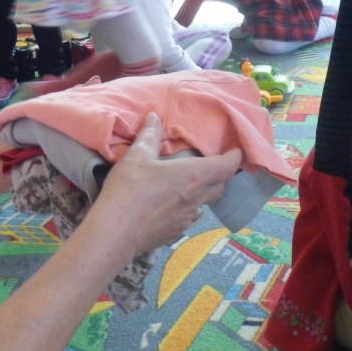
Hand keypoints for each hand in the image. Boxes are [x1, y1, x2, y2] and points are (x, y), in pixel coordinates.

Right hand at [97, 113, 240, 255]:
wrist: (115, 232)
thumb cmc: (129, 190)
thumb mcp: (136, 156)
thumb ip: (149, 136)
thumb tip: (154, 117)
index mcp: (193, 176)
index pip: (228, 166)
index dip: (235, 156)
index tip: (236, 149)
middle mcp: (196, 198)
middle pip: (220, 185)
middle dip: (220, 173)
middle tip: (211, 162)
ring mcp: (187, 219)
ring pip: (205, 203)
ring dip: (203, 191)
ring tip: (190, 183)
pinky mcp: (175, 233)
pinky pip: (190, 217)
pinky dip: (188, 207)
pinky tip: (172, 204)